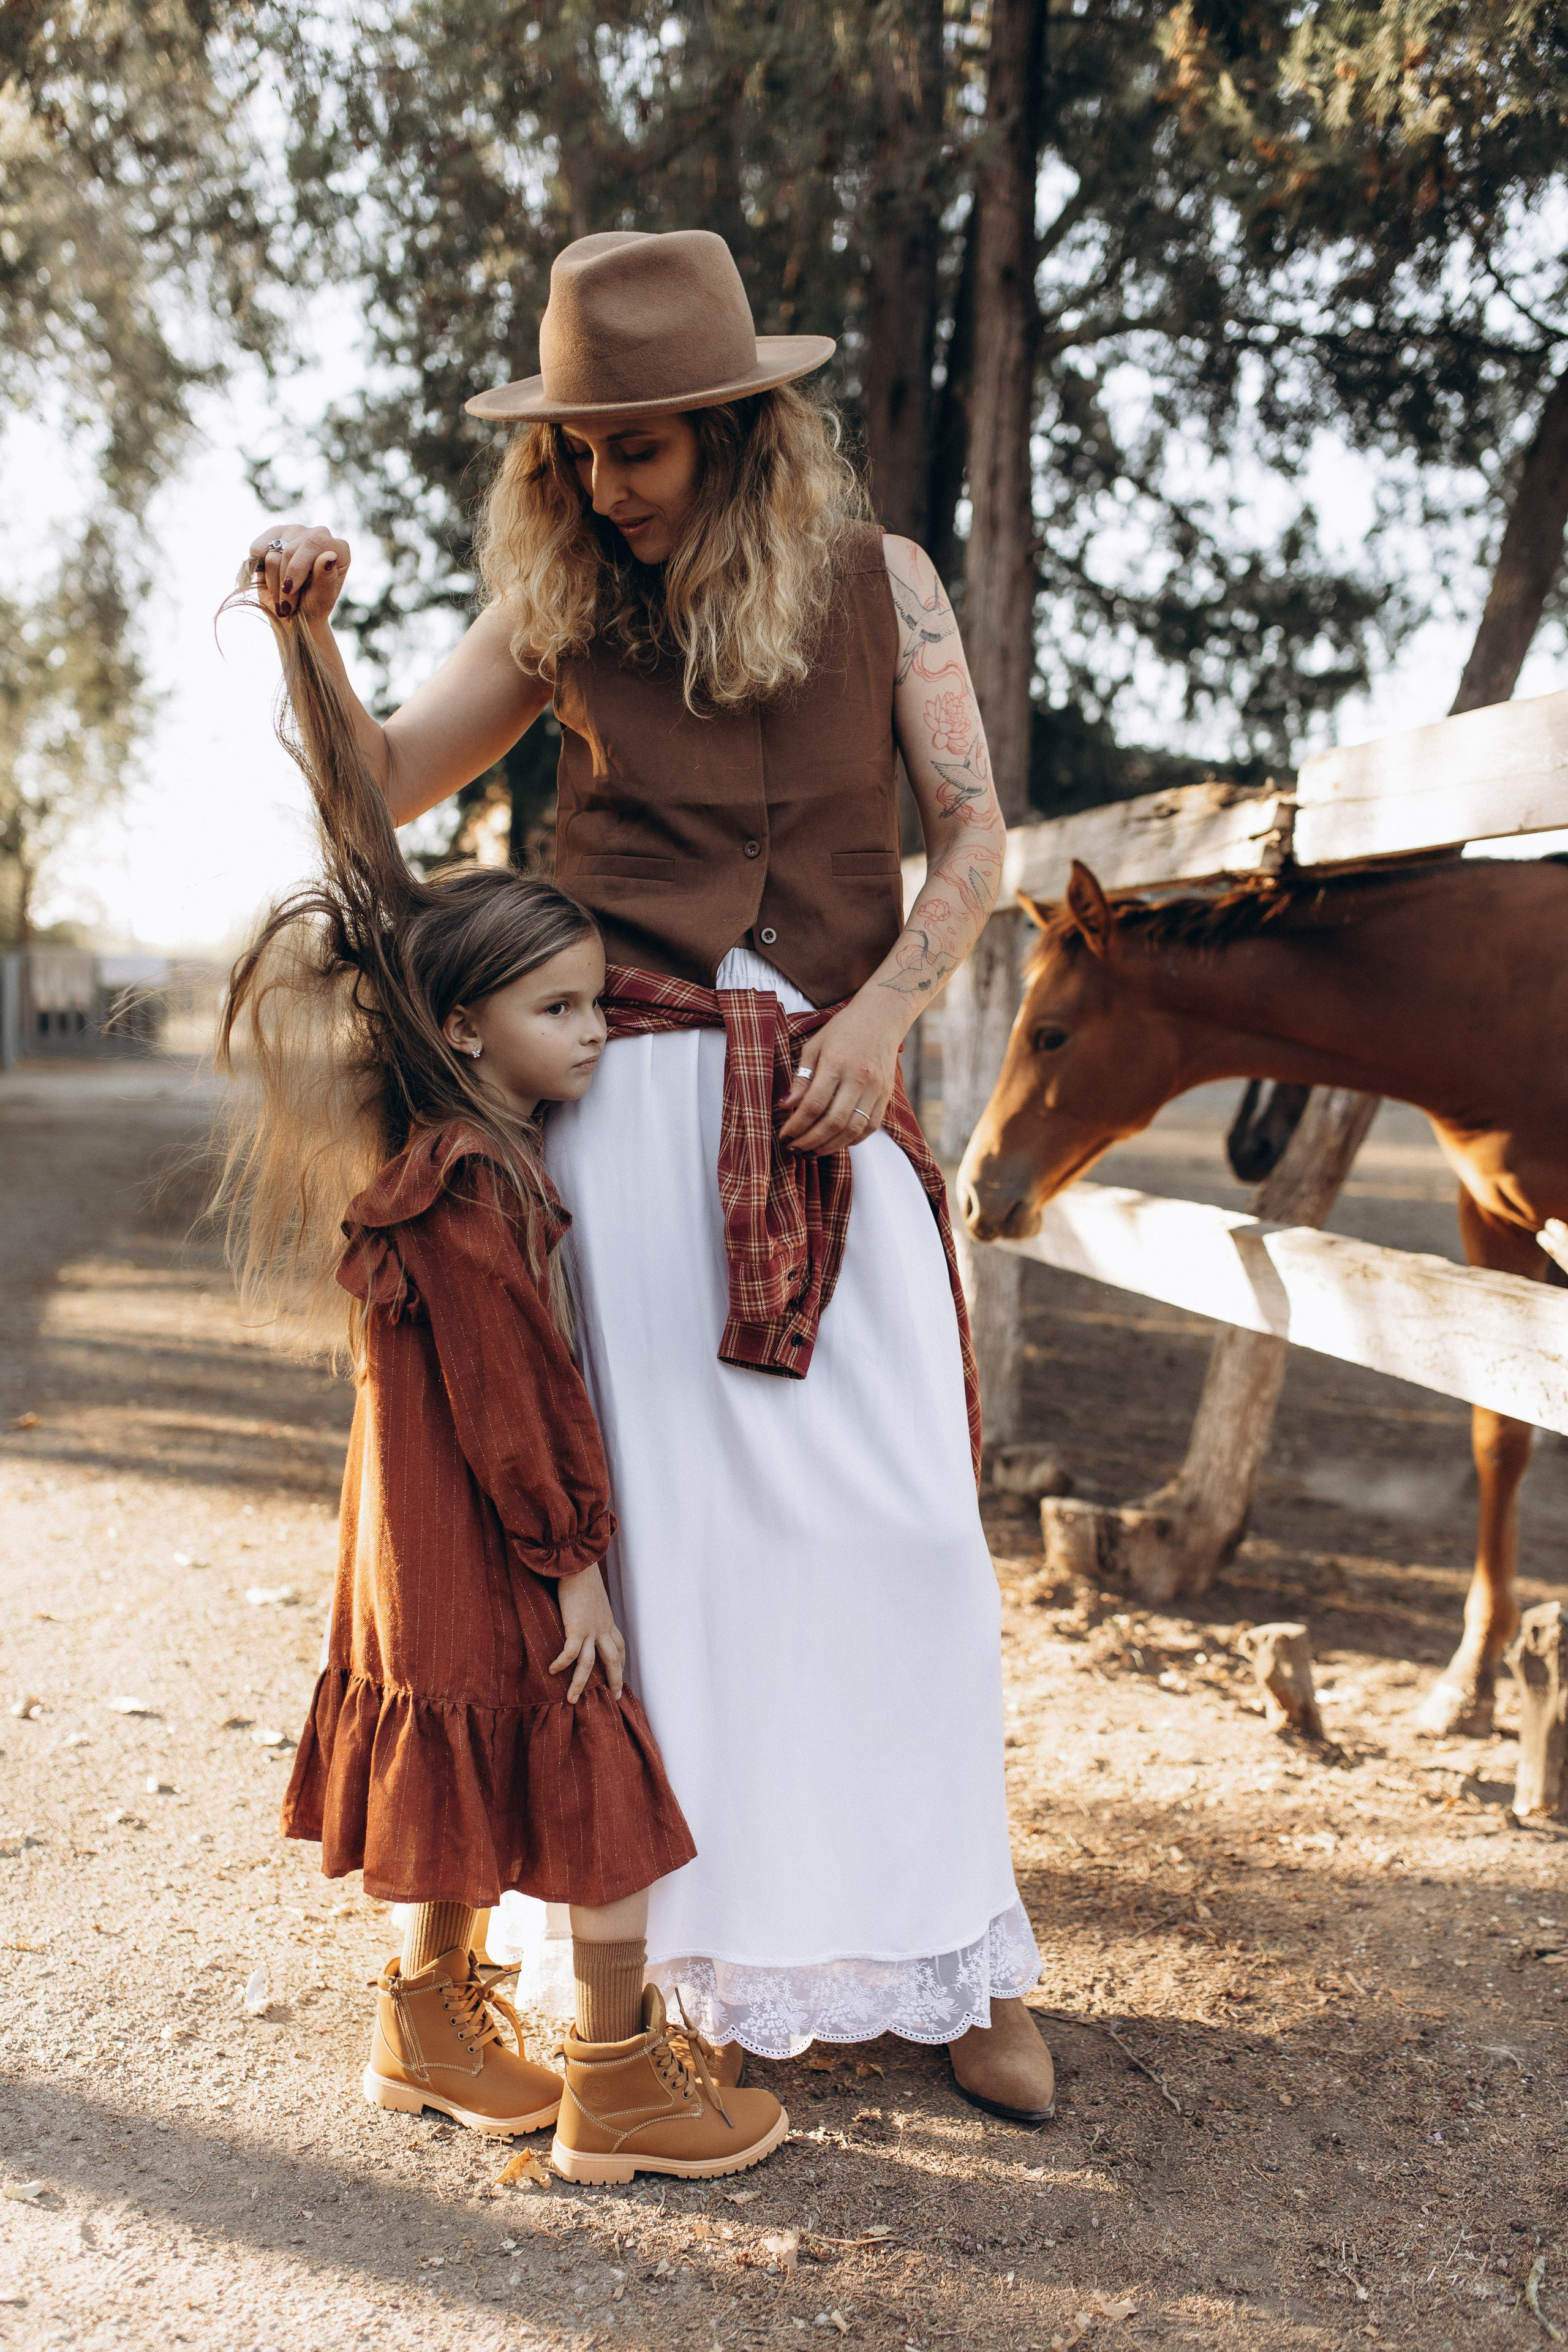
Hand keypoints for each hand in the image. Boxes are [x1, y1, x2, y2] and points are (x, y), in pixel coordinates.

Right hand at [240, 522, 350, 627]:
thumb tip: (329, 555)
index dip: (296, 567)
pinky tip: (270, 582)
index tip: (289, 590)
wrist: (294, 614)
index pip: (313, 543)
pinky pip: (257, 549)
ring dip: (273, 582)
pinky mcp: (274, 535)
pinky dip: (259, 571)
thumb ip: (327, 579)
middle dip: (284, 581)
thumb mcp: (322, 601)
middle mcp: (318, 534)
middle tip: (286, 605)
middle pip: (289, 550)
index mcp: (338, 547)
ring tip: (281, 599)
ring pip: (273, 553)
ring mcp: (295, 531)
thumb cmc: (313, 607)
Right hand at [549, 1563, 625, 1702]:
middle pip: (613, 1660)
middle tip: (614, 1697)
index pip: (619, 1646)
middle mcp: (602, 1628)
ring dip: (580, 1683)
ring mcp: (591, 1630)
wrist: (580, 1566)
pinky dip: (561, 1663)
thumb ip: (589, 1608)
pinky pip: (569, 1653)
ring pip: (589, 1664)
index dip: (620, 1661)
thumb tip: (581, 1610)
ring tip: (572, 1699)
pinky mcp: (576, 1628)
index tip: (620, 1672)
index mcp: (607, 1621)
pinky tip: (552, 1671)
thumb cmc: (583, 1576)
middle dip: (615, 1680)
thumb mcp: (592, 1596)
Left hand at [778, 994, 905, 1153]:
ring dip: (829, 1146)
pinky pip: (870, 1127)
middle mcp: (860, 1078)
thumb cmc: (843, 1030)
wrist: (882, 1016)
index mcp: (837, 1063)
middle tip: (794, 1149)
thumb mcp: (814, 1046)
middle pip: (833, 1122)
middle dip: (810, 1141)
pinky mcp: (886, 1096)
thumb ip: (801, 1078)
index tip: (784, 1135)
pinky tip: (835, 1143)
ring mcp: (876, 1089)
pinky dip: (852, 1140)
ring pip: (853, 1130)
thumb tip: (785, 1106)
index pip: (814, 1105)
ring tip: (811, 1151)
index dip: (797, 1125)